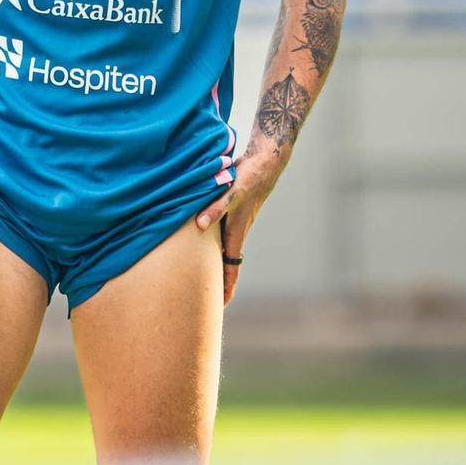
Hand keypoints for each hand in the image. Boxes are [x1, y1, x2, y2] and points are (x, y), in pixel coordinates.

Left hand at [194, 152, 279, 306]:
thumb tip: (200, 225)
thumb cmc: (250, 176)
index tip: (221, 305)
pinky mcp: (230, 208)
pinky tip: (201, 235)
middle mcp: (236, 229)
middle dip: (219, 280)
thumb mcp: (233, 192)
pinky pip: (219, 228)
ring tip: (203, 274)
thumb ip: (216, 207)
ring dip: (215, 260)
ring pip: (222, 247)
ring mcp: (234, 220)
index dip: (226, 286)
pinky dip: (210, 237)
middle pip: (226, 261)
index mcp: (237, 232)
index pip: (231, 266)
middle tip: (208, 298)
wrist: (266, 159)